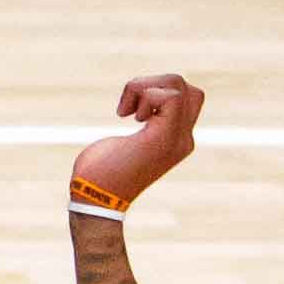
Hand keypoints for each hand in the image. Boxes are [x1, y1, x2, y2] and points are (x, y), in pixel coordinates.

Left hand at [70, 74, 203, 208]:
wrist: (94, 200)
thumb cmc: (98, 174)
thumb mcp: (120, 142)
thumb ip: (137, 124)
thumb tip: (136, 105)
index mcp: (175, 140)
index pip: (188, 99)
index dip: (158, 91)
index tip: (129, 112)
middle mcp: (182, 140)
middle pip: (189, 89)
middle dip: (155, 83)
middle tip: (128, 108)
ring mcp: (176, 140)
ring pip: (179, 86)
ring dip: (145, 87)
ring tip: (127, 112)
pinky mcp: (163, 139)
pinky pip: (169, 97)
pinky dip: (143, 94)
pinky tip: (127, 117)